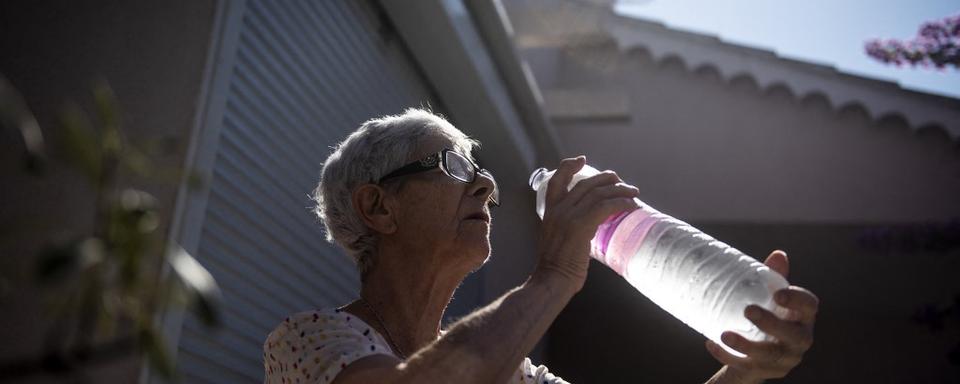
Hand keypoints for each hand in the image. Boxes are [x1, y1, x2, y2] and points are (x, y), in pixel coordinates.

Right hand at [534, 156, 639, 290]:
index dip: (569, 166)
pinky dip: (621, 203)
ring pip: (598, 193)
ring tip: (633, 192)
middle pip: (586, 184)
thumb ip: (566, 224)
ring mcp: (569, 217)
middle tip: (620, 180)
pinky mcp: (581, 226)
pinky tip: (630, 206)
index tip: (582, 159)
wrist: (552, 280)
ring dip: (620, 190)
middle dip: (606, 178)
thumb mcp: (555, 237)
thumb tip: (588, 221)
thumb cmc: (556, 266)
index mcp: (549, 211)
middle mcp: (558, 210)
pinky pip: (605, 207)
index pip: (557, 180)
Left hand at [705, 250, 818, 381]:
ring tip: (724, 334)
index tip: (778, 293)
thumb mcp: (768, 297)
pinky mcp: (764, 372)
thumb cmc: (766, 314)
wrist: (754, 351)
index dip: (798, 300)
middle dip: (771, 324)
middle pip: (793, 336)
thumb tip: (778, 254)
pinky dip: (727, 357)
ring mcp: (783, 360)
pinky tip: (711, 344)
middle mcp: (799, 340)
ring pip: (768, 356)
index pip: (809, 307)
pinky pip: (746, 368)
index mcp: (802, 317)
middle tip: (748, 310)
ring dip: (746, 346)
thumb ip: (771, 277)